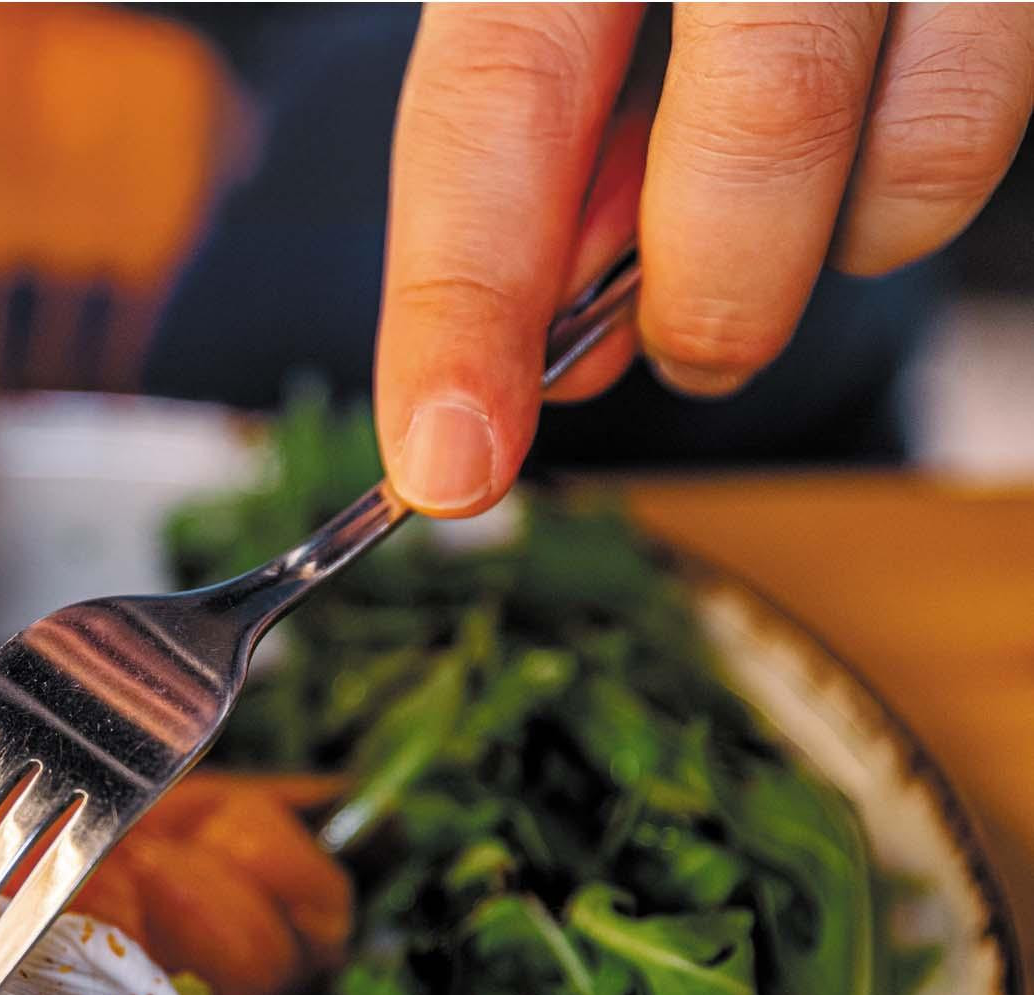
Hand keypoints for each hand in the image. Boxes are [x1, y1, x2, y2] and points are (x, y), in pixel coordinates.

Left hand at [376, 3, 1033, 514]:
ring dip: (826, 245)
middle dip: (704, 302)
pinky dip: (909, 178)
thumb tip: (547, 312)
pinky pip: (989, 109)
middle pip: (755, 129)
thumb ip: (534, 100)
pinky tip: (853, 136)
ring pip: (918, 149)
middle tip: (674, 347)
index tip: (447, 461)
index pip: (490, 101)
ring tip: (766, 209)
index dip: (461, 304)